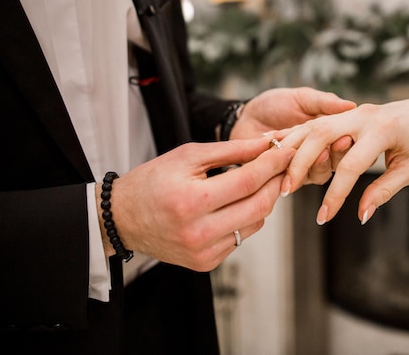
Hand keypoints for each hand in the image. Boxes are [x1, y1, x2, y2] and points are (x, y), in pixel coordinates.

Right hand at [101, 137, 294, 271]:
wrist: (122, 219)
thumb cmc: (153, 180)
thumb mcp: (188, 156)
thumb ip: (231, 151)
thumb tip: (267, 144)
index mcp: (192, 201)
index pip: (248, 181)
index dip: (272, 164)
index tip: (286, 150)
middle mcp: (199, 232)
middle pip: (259, 206)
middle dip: (276, 182)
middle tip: (282, 165)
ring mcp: (203, 252)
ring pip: (255, 224)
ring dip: (263, 201)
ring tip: (257, 182)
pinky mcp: (205, 263)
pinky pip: (240, 238)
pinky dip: (246, 218)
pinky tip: (237, 204)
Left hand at [231, 87, 355, 188]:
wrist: (244, 117)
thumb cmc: (273, 105)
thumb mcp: (301, 98)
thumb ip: (323, 103)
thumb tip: (350, 105)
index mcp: (327, 135)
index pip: (342, 143)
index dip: (345, 143)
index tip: (346, 138)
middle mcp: (318, 154)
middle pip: (334, 162)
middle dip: (334, 157)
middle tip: (331, 149)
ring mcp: (302, 168)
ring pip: (317, 175)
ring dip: (316, 167)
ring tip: (311, 156)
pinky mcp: (284, 179)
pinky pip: (294, 181)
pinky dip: (294, 174)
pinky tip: (290, 166)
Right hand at [274, 98, 408, 224]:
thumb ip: (383, 191)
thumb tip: (361, 215)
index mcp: (382, 130)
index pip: (350, 166)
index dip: (335, 194)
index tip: (323, 218)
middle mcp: (362, 115)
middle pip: (320, 137)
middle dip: (300, 165)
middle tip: (285, 191)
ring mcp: (350, 110)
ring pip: (311, 126)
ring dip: (292, 150)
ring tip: (278, 175)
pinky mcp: (343, 111)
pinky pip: (313, 122)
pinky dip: (294, 136)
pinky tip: (274, 147)